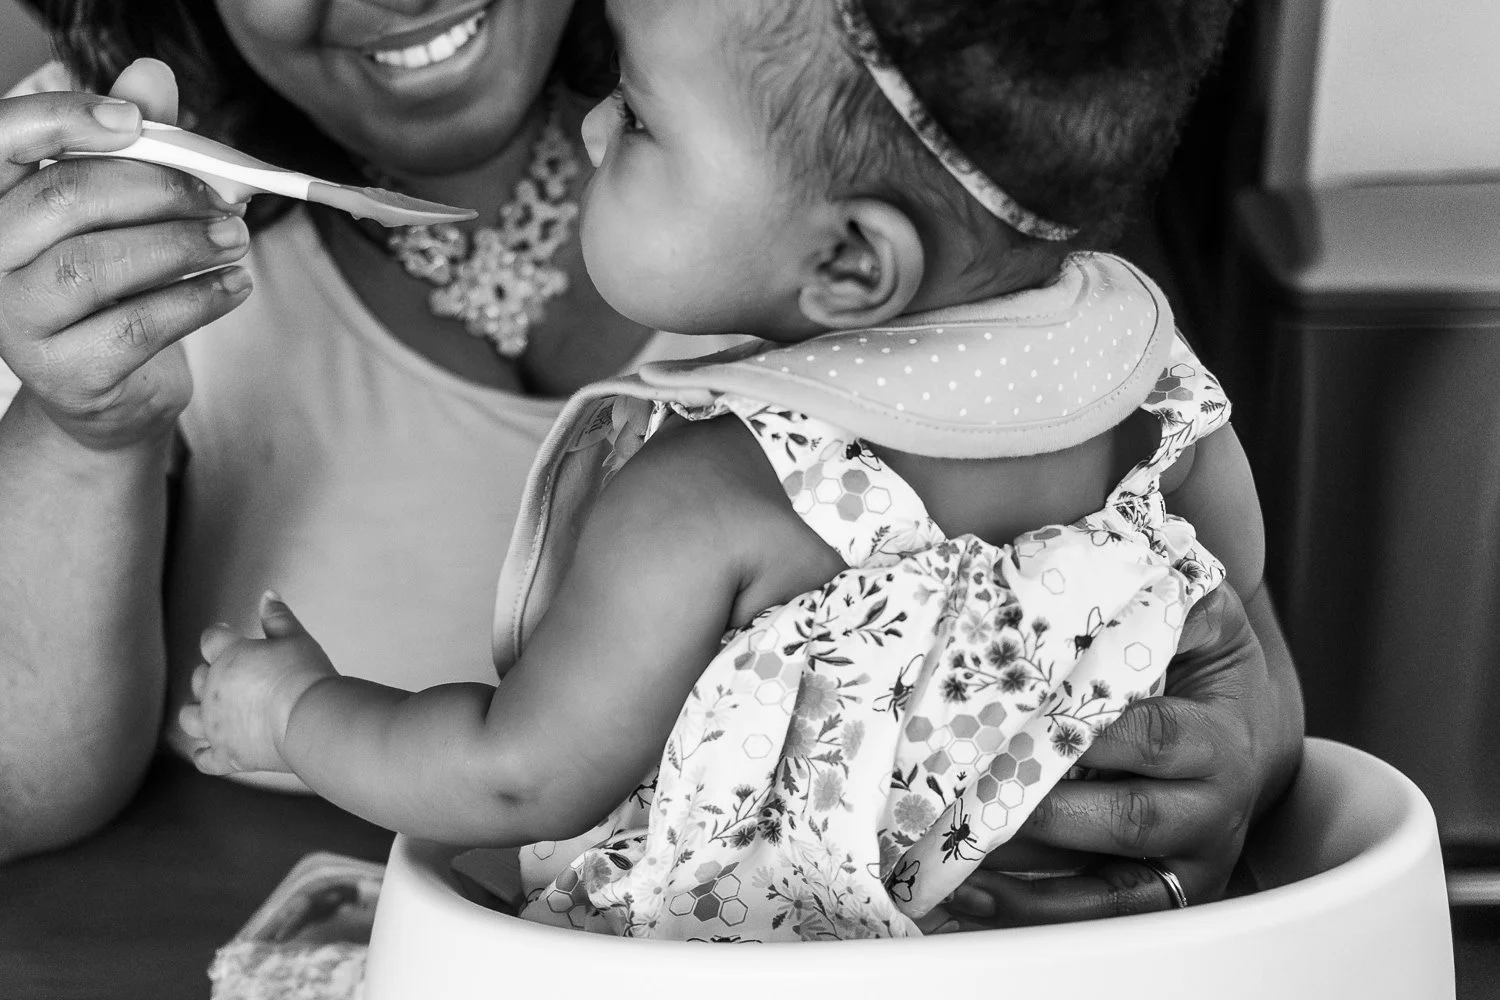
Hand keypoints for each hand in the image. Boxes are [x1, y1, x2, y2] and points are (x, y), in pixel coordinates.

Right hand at [0, 58, 251, 451]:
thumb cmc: (120, 287)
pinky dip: (198, 299)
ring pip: (96, 266)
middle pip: (63, 200)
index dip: (66, 119)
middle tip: (224, 198)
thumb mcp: (129, 212)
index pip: (5, 138)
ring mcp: (19, 321)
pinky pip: (136, 326)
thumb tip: (152, 74)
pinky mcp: (66, 374)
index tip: (135, 120)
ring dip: (182, 245)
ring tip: (237, 240)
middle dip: (156, 189)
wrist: (116, 389)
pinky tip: (234, 285)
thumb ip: (138, 144)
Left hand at [179, 592, 335, 775]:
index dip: (221, 635)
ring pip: (189, 718)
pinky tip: (213, 748)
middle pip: (197, 677)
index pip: (211, 638)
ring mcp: (215, 727)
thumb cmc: (305, 675)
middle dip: (210, 674)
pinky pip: (203, 758)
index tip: (232, 635)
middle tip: (235, 674)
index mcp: (227, 656)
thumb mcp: (296, 638)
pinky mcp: (225, 755)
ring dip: (197, 712)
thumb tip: (267, 593)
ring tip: (214, 710)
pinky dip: (205, 753)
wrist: (311, 719)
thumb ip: (278, 616)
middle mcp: (212, 691)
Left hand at [947, 582, 1303, 925]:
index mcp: (1218, 739)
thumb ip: (1169, 598)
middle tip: (970, 794)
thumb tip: (1121, 574)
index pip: (1155, 736)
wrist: (1248, 737)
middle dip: (1046, 809)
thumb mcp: (1204, 621)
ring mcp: (1186, 863)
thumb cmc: (1206, 668)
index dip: (1093, 733)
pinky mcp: (1158, 899)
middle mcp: (1210, 811)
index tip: (1024, 723)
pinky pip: (1093, 918)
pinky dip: (1029, 911)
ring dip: (1023, 872)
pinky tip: (968, 896)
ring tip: (952, 853)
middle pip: (1127, 818)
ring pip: (1105, 885)